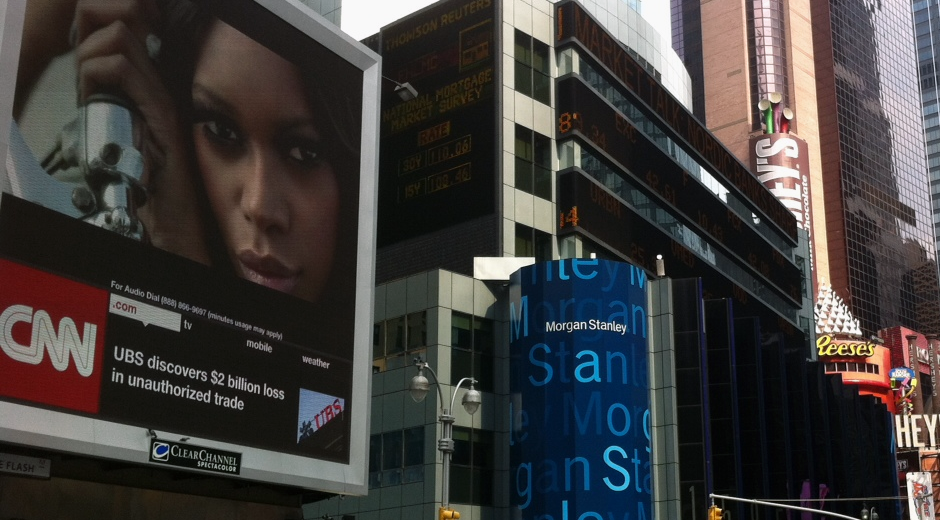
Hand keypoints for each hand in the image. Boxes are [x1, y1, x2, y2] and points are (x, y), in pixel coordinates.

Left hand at [71, 0, 209, 263]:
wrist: (177, 223)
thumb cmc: (154, 193)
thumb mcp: (127, 142)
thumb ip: (116, 112)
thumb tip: (93, 88)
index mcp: (153, 92)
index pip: (123, 34)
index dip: (94, 41)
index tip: (85, 72)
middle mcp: (162, 89)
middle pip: (121, 27)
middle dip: (89, 45)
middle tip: (85, 80)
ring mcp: (163, 98)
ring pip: (119, 39)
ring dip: (91, 60)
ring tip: (90, 93)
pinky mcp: (161, 112)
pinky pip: (125, 69)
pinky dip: (99, 75)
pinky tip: (97, 100)